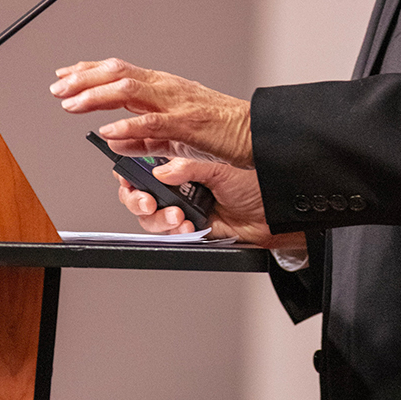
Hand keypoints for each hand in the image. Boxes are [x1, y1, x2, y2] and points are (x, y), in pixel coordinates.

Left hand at [50, 57, 252, 165]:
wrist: (257, 134)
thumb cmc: (221, 132)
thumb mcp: (173, 137)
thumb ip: (143, 139)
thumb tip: (113, 140)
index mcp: (163, 87)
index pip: (119, 71)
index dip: (88, 72)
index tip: (63, 77)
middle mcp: (166, 88)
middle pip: (117, 73)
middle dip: (83, 79)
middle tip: (58, 89)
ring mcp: (177, 104)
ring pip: (129, 90)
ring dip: (96, 96)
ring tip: (72, 104)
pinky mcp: (188, 124)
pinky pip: (153, 123)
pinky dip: (128, 126)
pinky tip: (108, 131)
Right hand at [115, 155, 303, 250]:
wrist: (272, 215)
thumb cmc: (254, 185)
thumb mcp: (220, 169)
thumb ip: (189, 169)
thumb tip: (161, 172)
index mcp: (182, 164)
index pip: (144, 167)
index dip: (130, 174)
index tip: (129, 179)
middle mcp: (177, 186)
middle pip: (138, 194)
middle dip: (136, 199)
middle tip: (148, 201)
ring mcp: (181, 208)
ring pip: (149, 217)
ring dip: (157, 218)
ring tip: (177, 216)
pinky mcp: (188, 228)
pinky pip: (167, 234)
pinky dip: (173, 232)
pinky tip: (186, 226)